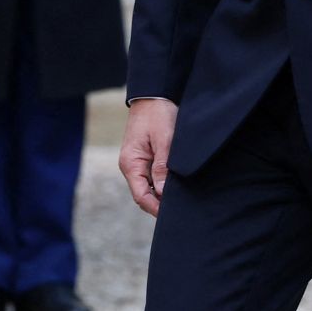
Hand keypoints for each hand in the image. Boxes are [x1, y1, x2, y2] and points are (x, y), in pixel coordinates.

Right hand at [119, 98, 178, 216]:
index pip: (141, 196)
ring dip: (161, 194)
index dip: (155, 208)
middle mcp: (131, 165)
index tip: (171, 216)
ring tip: (180, 200)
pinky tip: (175, 185)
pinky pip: (151, 176)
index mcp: (131, 163)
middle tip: (180, 211)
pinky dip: (162, 183)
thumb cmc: (158, 114)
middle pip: (144, 194)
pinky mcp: (144, 157)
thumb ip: (162, 166)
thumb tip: (161, 193)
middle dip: (159, 204)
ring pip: (148, 186)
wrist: (153, 94)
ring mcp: (136, 162)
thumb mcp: (164, 139)